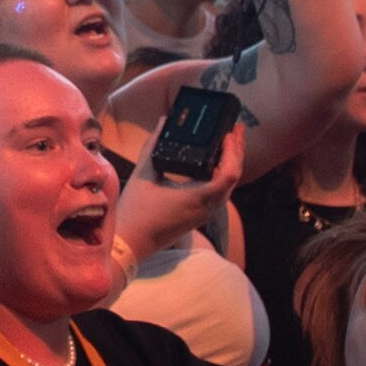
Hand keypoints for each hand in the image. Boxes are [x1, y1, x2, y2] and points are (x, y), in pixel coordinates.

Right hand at [113, 139, 240, 267]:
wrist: (129, 243)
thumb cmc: (135, 211)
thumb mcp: (143, 175)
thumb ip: (154, 146)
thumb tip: (163, 123)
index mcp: (197, 197)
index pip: (228, 174)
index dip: (233, 151)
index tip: (230, 133)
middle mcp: (206, 208)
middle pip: (233, 179)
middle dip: (237, 152)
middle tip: (235, 129)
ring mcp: (203, 214)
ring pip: (227, 187)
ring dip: (230, 164)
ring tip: (228, 143)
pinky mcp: (197, 217)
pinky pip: (217, 194)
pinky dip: (220, 176)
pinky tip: (212, 165)